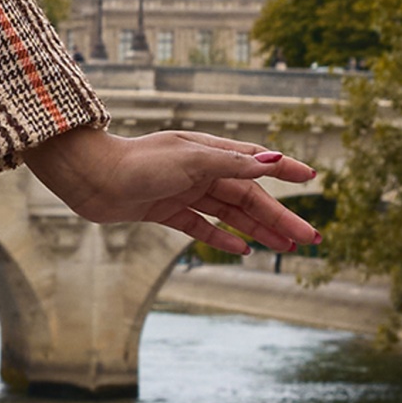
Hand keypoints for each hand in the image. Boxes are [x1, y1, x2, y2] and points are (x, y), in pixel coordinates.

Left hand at [26, 124, 319, 255]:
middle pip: (248, 197)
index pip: (256, 161)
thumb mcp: (189, 160)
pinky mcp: (164, 211)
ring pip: (230, 214)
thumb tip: (274, 161)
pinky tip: (243, 250)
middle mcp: (199, 171)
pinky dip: (222, 237)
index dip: (284, 170)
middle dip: (280, 217)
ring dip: (259, 231)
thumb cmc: (137, 163)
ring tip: (287, 248)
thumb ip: (231, 163)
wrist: (88, 178)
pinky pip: (201, 227)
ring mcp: (182, 192)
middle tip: (311, 238)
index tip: (312, 178)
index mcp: (208, 152)